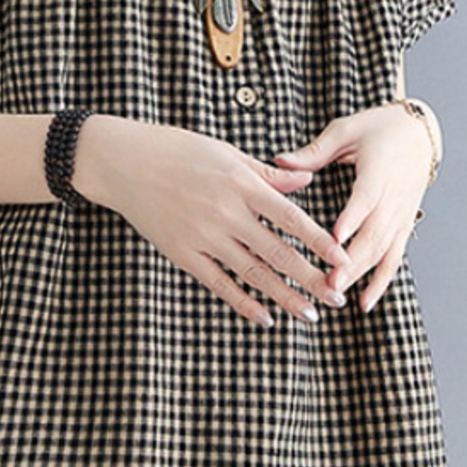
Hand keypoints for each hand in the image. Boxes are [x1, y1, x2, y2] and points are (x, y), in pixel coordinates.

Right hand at [73, 115, 351, 327]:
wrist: (124, 162)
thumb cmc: (177, 149)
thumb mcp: (227, 153)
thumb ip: (269, 174)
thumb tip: (308, 182)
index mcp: (241, 184)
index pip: (290, 218)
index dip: (319, 242)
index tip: (343, 260)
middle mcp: (225, 213)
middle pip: (277, 253)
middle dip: (310, 279)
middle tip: (336, 299)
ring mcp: (202, 236)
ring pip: (252, 273)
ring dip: (284, 297)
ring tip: (309, 315)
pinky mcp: (182, 253)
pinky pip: (218, 283)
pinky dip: (242, 302)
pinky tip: (264, 317)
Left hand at [273, 103, 434, 313]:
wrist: (420, 133)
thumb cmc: (379, 127)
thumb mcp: (345, 130)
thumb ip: (314, 151)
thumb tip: (279, 161)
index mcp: (378, 171)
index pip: (365, 199)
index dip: (352, 219)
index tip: (335, 240)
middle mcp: (393, 198)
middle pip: (374, 234)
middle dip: (351, 261)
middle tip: (329, 282)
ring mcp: (400, 215)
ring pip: (383, 251)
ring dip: (362, 275)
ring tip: (338, 294)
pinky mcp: (404, 226)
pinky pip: (393, 258)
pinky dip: (381, 281)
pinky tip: (364, 303)